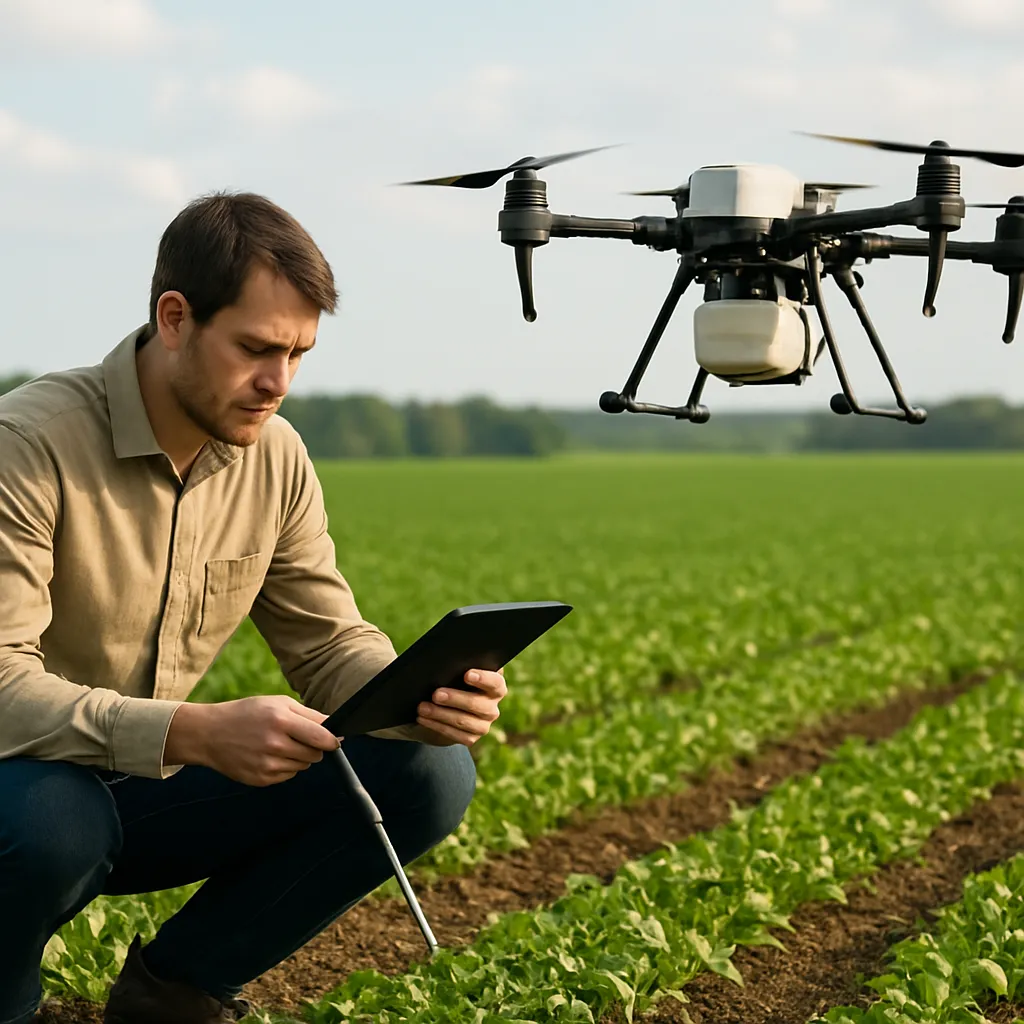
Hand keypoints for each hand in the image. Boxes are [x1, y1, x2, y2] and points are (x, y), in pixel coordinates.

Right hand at [166, 695, 341, 786]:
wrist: (210, 733)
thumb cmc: (248, 713)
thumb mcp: (278, 703)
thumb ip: (309, 715)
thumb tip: (335, 729)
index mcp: (281, 720)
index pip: (322, 737)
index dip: (333, 740)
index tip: (336, 740)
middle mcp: (275, 744)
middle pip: (315, 754)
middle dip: (314, 747)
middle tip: (298, 737)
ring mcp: (267, 764)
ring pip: (304, 766)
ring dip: (299, 756)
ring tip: (280, 744)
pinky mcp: (261, 779)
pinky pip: (289, 775)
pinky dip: (286, 766)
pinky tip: (269, 754)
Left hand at [416, 668, 506, 745]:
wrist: (444, 708)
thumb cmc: (452, 682)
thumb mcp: (457, 674)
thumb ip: (459, 669)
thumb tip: (445, 667)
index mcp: (495, 686)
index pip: (495, 683)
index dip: (483, 679)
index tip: (467, 675)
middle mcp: (492, 706)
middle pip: (477, 704)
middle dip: (455, 698)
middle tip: (436, 694)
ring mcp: (483, 724)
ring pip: (464, 721)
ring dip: (440, 714)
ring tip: (422, 708)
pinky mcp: (471, 738)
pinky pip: (455, 735)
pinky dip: (437, 725)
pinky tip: (424, 719)